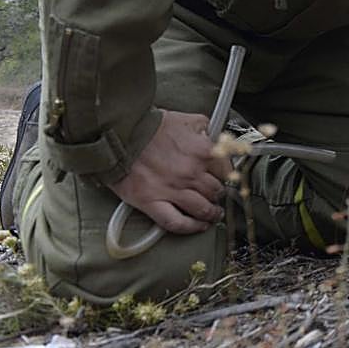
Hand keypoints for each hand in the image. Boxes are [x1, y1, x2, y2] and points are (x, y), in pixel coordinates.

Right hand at [107, 110, 231, 234]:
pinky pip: (175, 222)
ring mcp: (172, 190)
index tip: (226, 179)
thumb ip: (206, 129)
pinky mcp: (152, 202)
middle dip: (219, 195)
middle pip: (216, 191)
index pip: (227, 170)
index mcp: (204, 152)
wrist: (121, 134)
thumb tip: (214, 136)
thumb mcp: (187, 120)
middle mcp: (191, 173)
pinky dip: (190, 228)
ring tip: (213, 215)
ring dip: (211, 214)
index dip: (227, 176)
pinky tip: (197, 227)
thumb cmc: (151, 126)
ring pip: (201, 209)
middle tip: (218, 197)